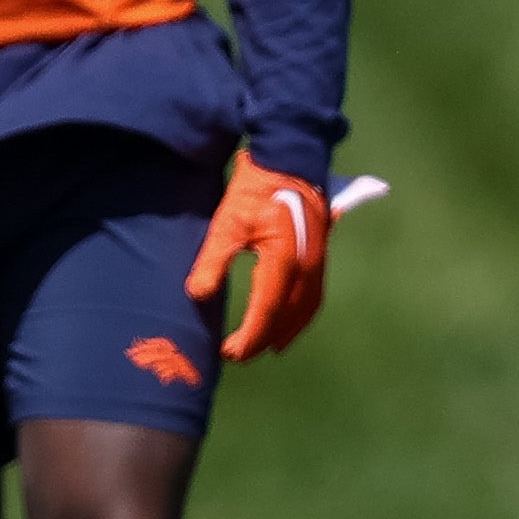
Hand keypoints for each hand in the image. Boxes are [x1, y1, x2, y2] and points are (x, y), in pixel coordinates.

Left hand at [184, 150, 330, 361]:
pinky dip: (302, 315)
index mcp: (283, 261)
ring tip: (268, 349)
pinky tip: (290, 322)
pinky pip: (314, 296)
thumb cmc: (254, 191)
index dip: (249, 336)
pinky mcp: (321, 255)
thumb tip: (197, 296)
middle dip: (265, 339)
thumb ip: (213, 261)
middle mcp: (307, 267)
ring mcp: (318, 261)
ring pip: (306, 308)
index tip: (229, 353)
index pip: (266, 310)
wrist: (290, 162)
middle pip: (288, 315)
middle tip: (239, 356)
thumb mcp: (227, 223)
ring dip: (287, 331)